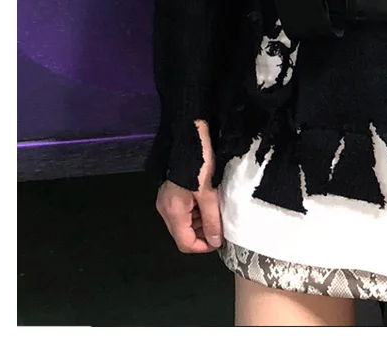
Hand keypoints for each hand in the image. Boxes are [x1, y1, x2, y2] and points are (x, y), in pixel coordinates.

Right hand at [155, 119, 222, 253]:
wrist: (191, 138)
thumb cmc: (200, 165)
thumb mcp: (210, 194)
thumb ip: (212, 220)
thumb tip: (215, 242)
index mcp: (172, 212)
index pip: (185, 244)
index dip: (203, 247)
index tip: (220, 240)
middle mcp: (165, 209)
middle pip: (183, 234)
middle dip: (203, 233)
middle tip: (221, 224)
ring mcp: (167, 200)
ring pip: (184, 222)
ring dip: (201, 222)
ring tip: (218, 212)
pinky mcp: (172, 191)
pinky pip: (184, 210)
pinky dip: (197, 211)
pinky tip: (210, 202)